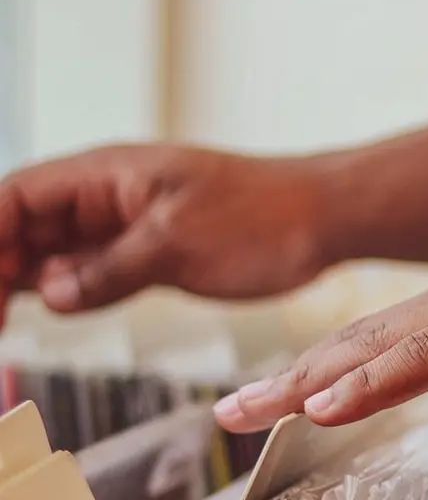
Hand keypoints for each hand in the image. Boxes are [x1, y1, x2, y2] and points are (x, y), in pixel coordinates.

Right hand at [0, 144, 327, 321]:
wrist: (324, 219)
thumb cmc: (264, 216)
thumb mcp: (179, 243)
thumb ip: (110, 268)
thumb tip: (50, 294)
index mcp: (105, 175)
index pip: (14, 198)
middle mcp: (107, 197)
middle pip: (22, 226)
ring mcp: (128, 225)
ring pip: (53, 251)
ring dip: (20, 281)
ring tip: (4, 324)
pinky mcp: (151, 252)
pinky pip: (92, 270)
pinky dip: (67, 291)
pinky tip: (47, 311)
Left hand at [214, 227, 427, 431]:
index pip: (404, 335)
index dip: (343, 366)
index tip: (295, 397)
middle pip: (372, 337)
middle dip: (298, 375)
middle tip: (236, 408)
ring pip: (380, 344)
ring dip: (307, 380)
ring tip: (245, 412)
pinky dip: (370, 381)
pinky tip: (321, 405)